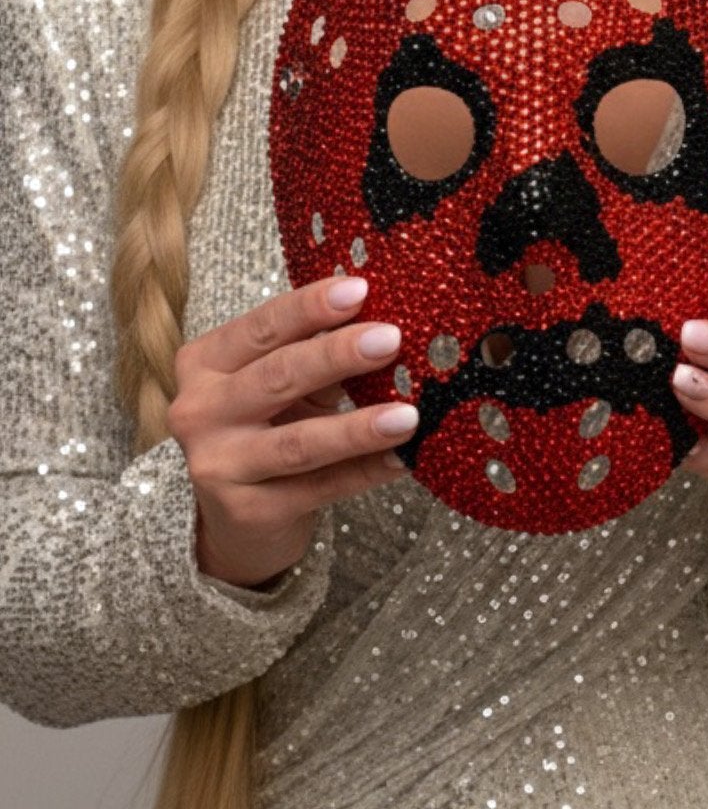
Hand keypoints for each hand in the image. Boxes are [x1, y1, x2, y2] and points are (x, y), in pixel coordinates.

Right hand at [165, 273, 418, 589]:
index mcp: (204, 364)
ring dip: (358, 428)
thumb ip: (316, 355)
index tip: (359, 289)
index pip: (260, 328)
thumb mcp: (281, 386)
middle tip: (390, 340)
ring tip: (408, 415)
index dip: (309, 308)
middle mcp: (198, 412)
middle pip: (277, 377)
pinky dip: (365, 472)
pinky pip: (319, 488)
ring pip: (299, 443)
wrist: (238, 518)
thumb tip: (383, 322)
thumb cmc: (267, 430)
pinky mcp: (248, 513)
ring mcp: (218, 466)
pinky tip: (402, 460)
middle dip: (336, 355)